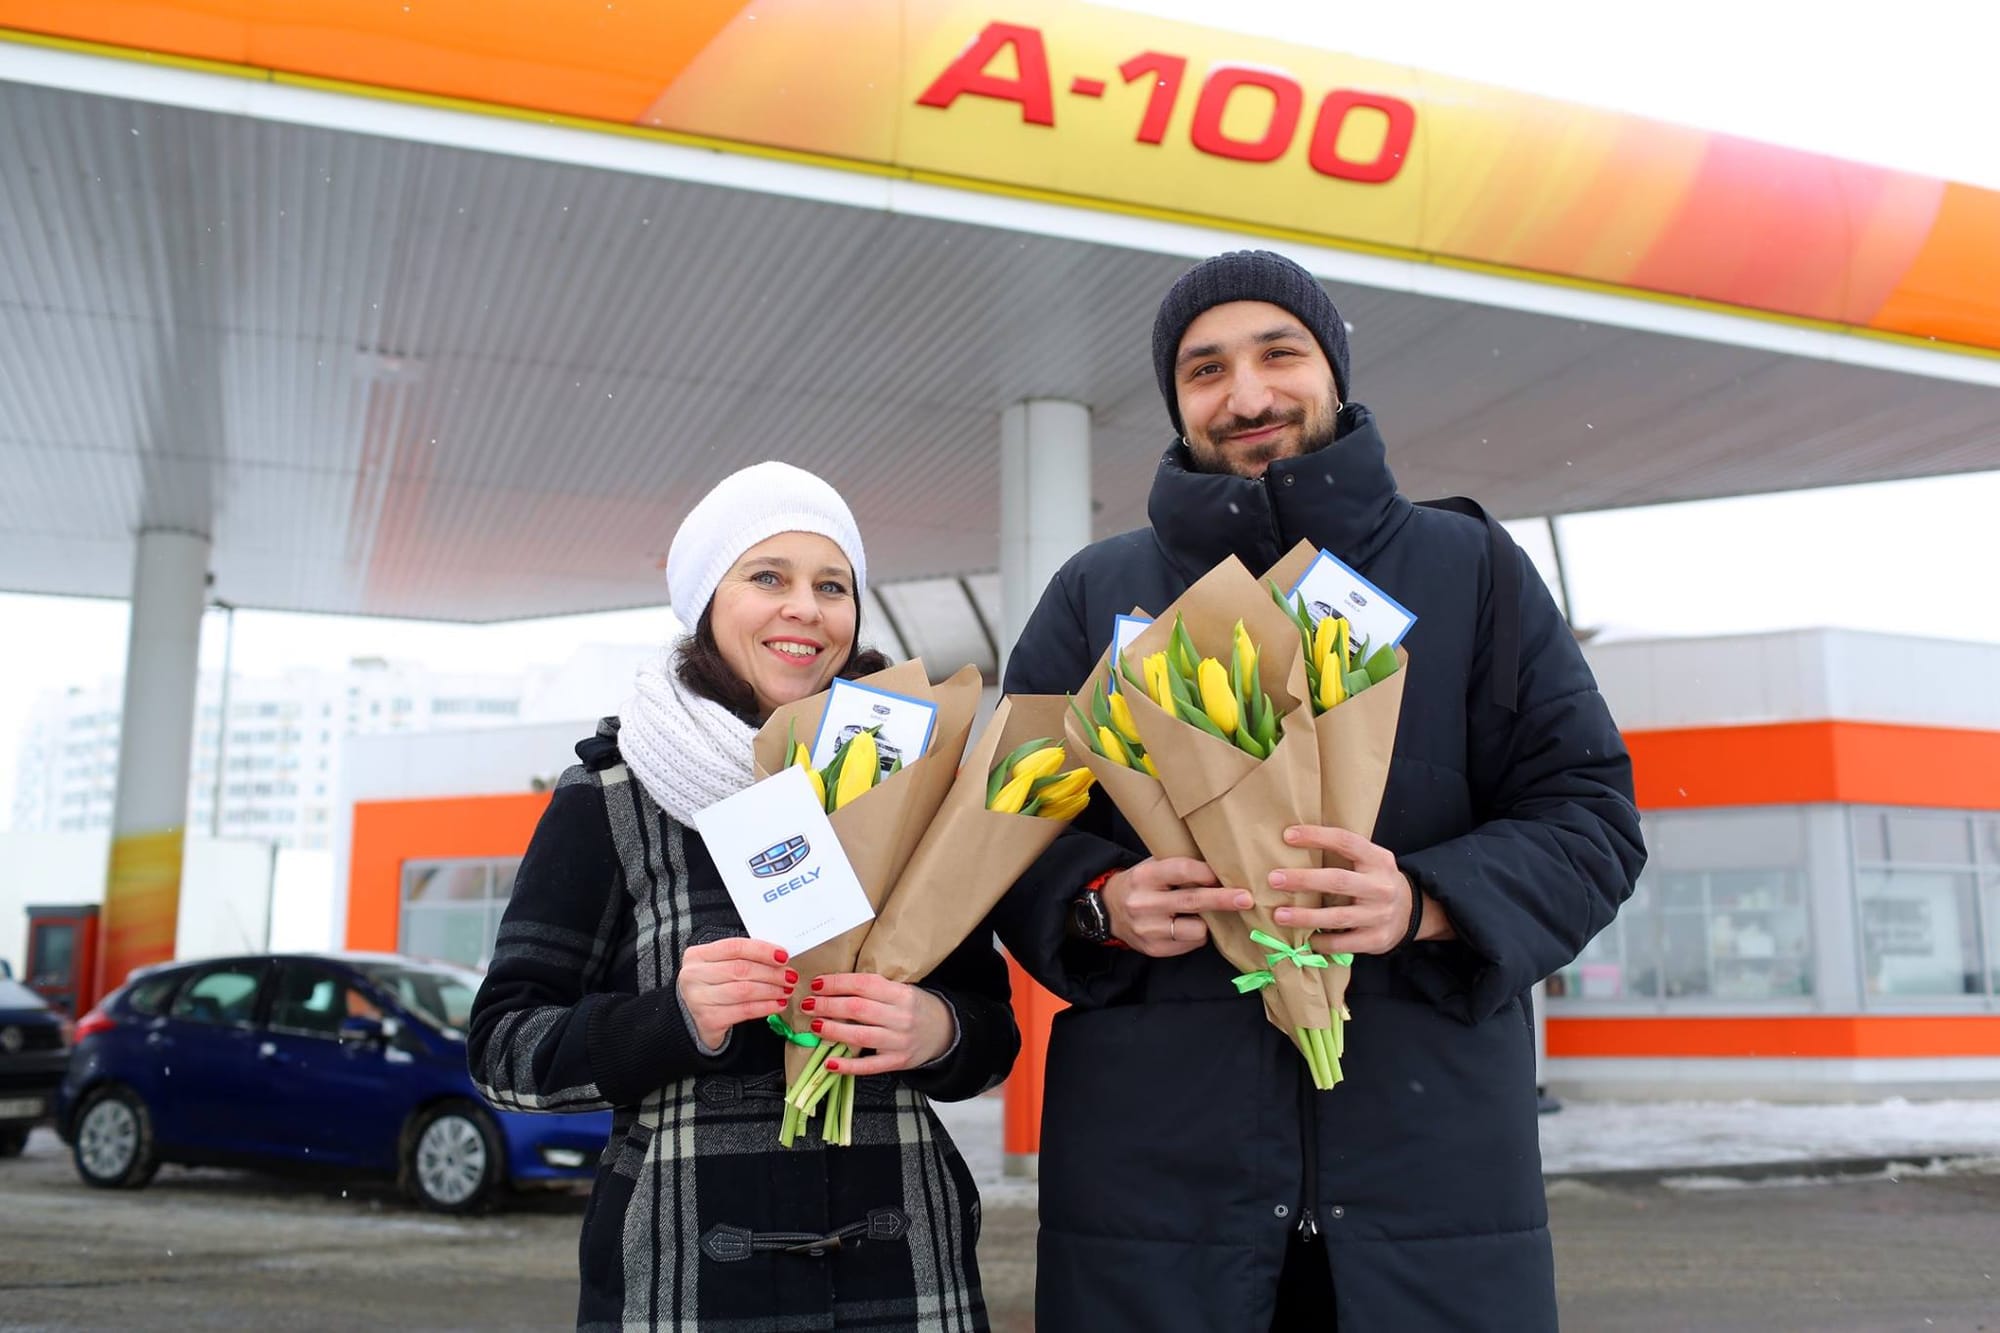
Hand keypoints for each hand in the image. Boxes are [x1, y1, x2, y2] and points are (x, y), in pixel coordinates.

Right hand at [676, 939, 796, 1049]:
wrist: (692, 1019)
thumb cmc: (712, 987)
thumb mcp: (719, 966)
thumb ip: (742, 958)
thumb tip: (779, 957)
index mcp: (697, 955)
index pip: (734, 947)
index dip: (762, 950)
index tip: (783, 955)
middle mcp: (693, 976)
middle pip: (741, 969)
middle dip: (771, 972)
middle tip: (790, 976)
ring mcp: (698, 999)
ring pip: (744, 991)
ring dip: (771, 990)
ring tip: (787, 990)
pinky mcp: (709, 1020)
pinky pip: (744, 1011)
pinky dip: (765, 1007)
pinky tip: (777, 1005)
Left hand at [801, 974, 954, 1075]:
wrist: (944, 1031)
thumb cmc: (915, 1008)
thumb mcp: (902, 990)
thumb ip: (874, 990)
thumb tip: (833, 987)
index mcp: (901, 994)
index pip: (864, 985)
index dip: (837, 983)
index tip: (817, 983)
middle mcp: (901, 1017)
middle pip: (858, 1009)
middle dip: (828, 1005)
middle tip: (809, 1003)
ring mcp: (899, 1042)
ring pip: (860, 1036)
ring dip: (833, 1030)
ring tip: (815, 1025)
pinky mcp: (896, 1062)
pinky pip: (868, 1066)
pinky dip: (848, 1066)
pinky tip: (830, 1063)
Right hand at [1103, 856, 1254, 957]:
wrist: (1107, 911)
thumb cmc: (1140, 883)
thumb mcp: (1152, 867)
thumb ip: (1179, 866)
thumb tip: (1221, 867)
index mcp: (1145, 876)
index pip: (1182, 870)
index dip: (1207, 872)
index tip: (1225, 875)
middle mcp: (1144, 903)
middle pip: (1193, 901)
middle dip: (1223, 899)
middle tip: (1246, 899)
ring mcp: (1149, 929)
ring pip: (1196, 929)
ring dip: (1207, 922)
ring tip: (1199, 914)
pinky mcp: (1154, 949)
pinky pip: (1191, 944)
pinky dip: (1195, 935)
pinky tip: (1186, 926)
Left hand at [1267, 825, 1454, 955]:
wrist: (1411, 912)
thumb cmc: (1375, 881)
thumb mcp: (1370, 861)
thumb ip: (1344, 854)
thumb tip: (1294, 842)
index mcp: (1378, 860)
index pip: (1346, 842)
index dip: (1317, 836)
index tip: (1287, 835)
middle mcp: (1381, 886)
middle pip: (1338, 881)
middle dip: (1303, 880)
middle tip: (1274, 879)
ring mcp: (1380, 915)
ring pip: (1338, 916)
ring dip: (1305, 916)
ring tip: (1279, 915)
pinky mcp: (1377, 939)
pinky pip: (1344, 943)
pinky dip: (1322, 941)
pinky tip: (1306, 938)